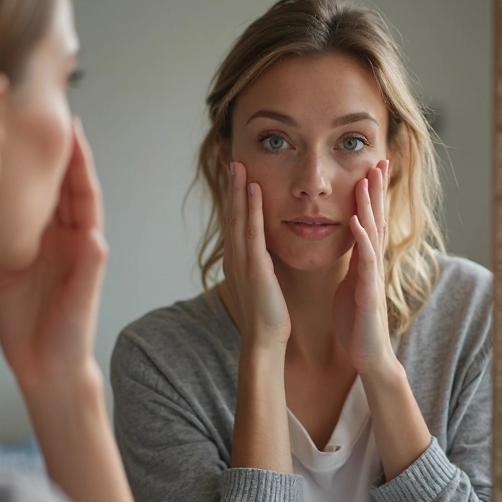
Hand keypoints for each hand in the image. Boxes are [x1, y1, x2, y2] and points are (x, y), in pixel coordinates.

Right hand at [0, 118, 107, 393]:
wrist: (46, 369)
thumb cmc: (72, 337)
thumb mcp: (81, 304)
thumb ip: (88, 271)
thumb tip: (96, 238)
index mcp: (81, 241)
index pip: (81, 192)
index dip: (78, 160)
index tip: (72, 128)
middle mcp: (57, 237)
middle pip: (52, 185)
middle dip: (47, 150)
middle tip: (37, 113)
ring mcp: (28, 244)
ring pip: (24, 197)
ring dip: (18, 167)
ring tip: (6, 132)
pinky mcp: (2, 257)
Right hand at [220, 161, 290, 352]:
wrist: (265, 340)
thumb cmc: (268, 316)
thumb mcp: (263, 284)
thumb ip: (261, 266)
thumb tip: (265, 254)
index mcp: (237, 261)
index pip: (235, 224)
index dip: (235, 199)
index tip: (237, 177)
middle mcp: (235, 258)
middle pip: (232, 215)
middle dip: (232, 187)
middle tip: (233, 161)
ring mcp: (242, 261)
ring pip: (239, 218)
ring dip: (238, 190)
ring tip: (239, 165)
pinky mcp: (254, 267)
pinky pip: (253, 231)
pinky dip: (252, 208)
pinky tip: (254, 189)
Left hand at [333, 159, 399, 378]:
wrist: (368, 355)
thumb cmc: (357, 321)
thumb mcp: (351, 284)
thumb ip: (352, 263)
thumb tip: (348, 245)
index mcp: (366, 261)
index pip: (371, 220)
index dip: (372, 194)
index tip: (372, 167)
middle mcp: (373, 264)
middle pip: (377, 219)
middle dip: (378, 190)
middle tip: (380, 160)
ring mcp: (373, 276)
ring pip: (373, 234)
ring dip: (370, 206)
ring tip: (366, 180)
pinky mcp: (369, 292)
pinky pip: (365, 262)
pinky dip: (361, 240)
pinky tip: (356, 222)